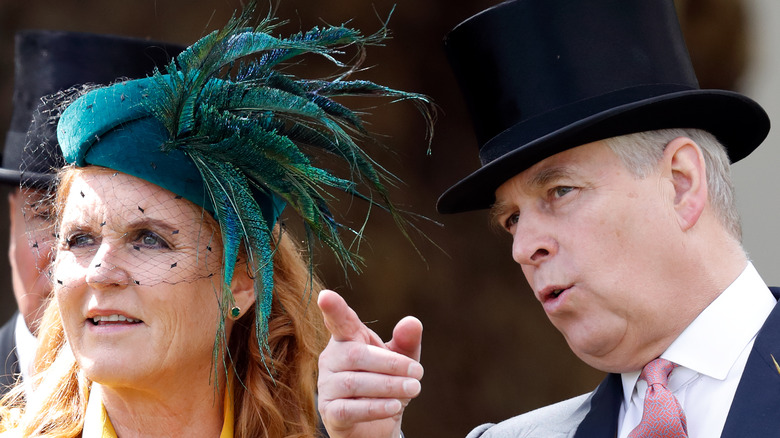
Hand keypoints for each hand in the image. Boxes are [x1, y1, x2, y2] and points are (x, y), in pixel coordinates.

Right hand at [317, 289, 423, 437]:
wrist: (375, 425)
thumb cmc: (386, 382)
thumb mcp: (402, 360)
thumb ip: (406, 341)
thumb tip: (412, 322)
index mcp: (347, 339)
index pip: (339, 321)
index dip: (333, 309)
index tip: (326, 297)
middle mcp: (330, 359)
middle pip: (356, 355)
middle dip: (391, 363)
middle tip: (418, 373)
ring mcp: (327, 386)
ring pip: (354, 382)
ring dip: (388, 386)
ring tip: (413, 389)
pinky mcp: (330, 413)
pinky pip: (349, 409)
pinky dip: (374, 407)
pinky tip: (394, 407)